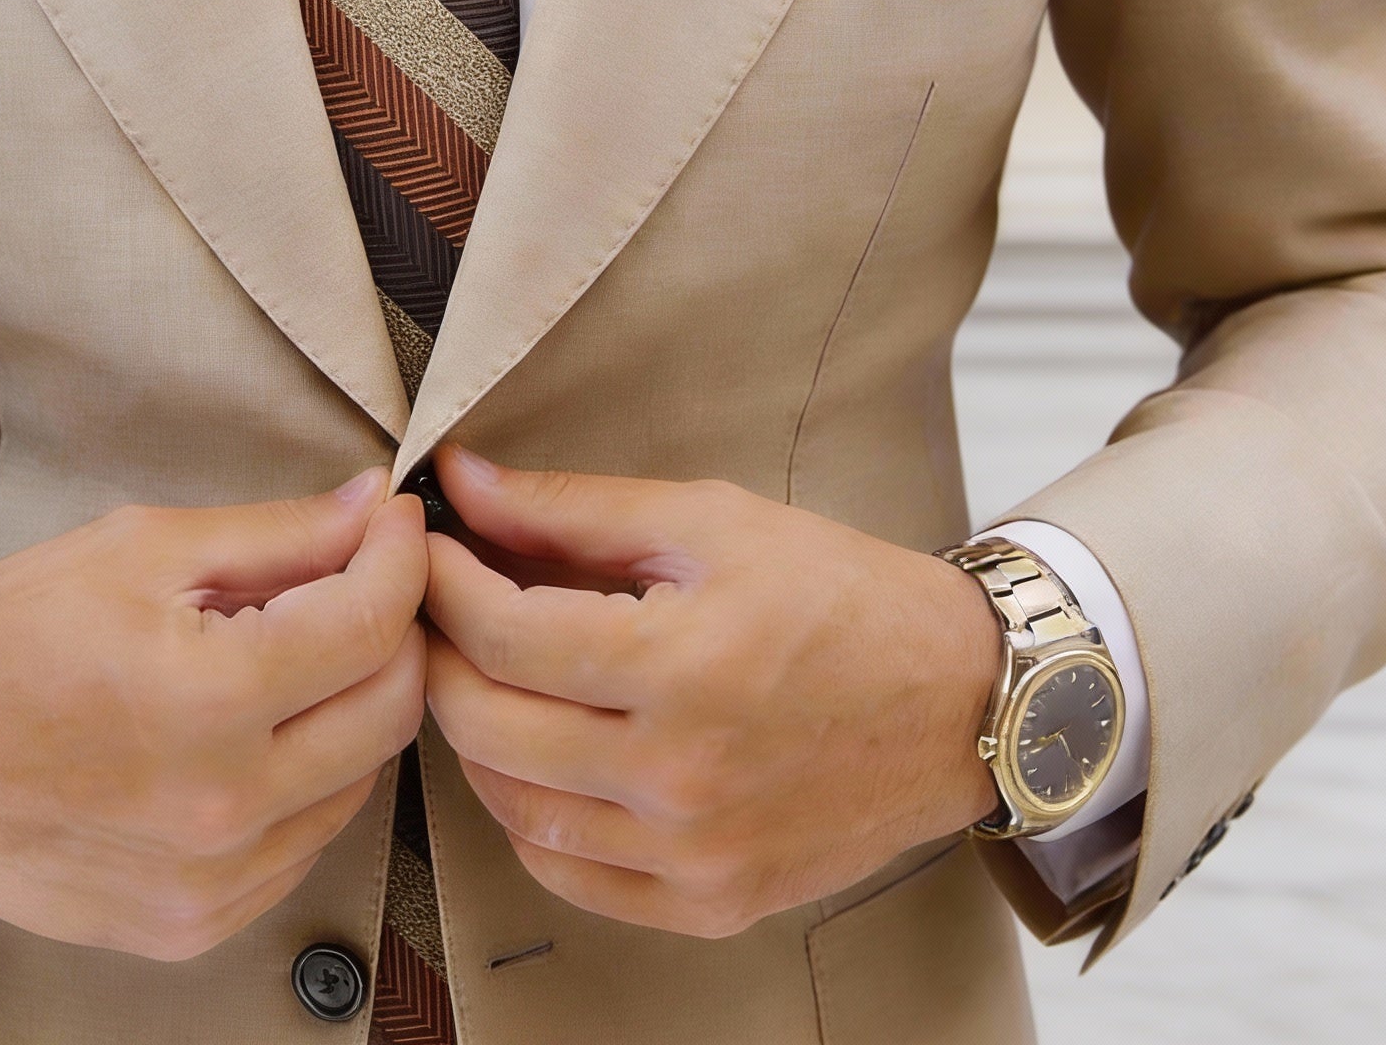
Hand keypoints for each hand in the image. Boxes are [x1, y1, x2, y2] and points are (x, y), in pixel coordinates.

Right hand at [0, 471, 427, 958]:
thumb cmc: (4, 638)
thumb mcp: (141, 550)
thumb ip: (277, 534)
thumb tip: (373, 508)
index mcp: (208, 700)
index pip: (371, 623)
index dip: (400, 557)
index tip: (394, 523)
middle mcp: (222, 808)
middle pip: (390, 709)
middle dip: (394, 628)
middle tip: (359, 579)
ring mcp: (211, 883)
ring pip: (359, 781)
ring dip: (353, 706)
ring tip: (295, 652)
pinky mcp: (193, 925)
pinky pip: (303, 843)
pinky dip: (307, 779)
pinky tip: (257, 730)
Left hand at [422, 447, 998, 938]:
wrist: (959, 701)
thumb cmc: (840, 596)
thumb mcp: (709, 520)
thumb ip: (572, 508)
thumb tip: (462, 482)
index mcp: (684, 666)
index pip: (503, 635)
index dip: (442, 582)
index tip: (426, 546)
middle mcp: (682, 776)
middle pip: (486, 726)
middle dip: (439, 653)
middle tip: (436, 605)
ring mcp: (694, 854)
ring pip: (512, 809)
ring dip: (473, 735)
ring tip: (484, 673)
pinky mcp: (710, 902)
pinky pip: (568, 876)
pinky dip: (528, 817)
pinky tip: (538, 756)